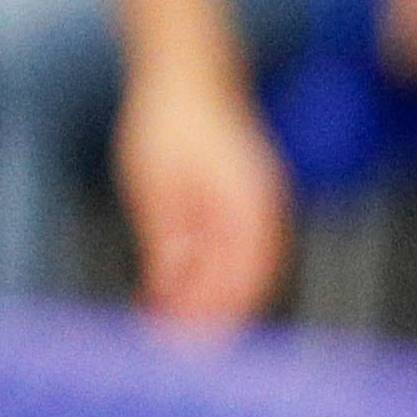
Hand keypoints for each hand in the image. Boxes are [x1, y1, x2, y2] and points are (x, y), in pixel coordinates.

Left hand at [117, 59, 289, 329]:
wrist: (187, 70)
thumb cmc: (168, 118)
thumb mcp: (155, 178)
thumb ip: (167, 232)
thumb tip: (170, 285)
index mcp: (248, 203)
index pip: (243, 277)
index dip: (216, 317)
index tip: (185, 345)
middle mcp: (261, 210)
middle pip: (243, 282)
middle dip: (207, 317)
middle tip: (167, 345)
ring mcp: (255, 208)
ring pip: (236, 272)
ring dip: (202, 300)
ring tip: (160, 322)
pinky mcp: (240, 206)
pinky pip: (228, 253)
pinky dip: (201, 277)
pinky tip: (166, 289)